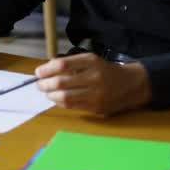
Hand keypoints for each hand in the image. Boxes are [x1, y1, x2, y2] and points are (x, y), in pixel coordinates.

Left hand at [34, 53, 151, 115]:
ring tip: (46, 92)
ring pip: (65, 97)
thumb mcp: (91, 60)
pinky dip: (60, 102)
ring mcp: (96, 95)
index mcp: (92, 62)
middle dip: (45, 84)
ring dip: (51, 95)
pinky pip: (72, 106)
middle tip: (39, 84)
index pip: (62, 65)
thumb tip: (46, 70)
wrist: (132, 85)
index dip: (46, 69)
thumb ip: (70, 63)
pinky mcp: (97, 108)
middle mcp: (94, 78)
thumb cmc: (106, 70)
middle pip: (61, 83)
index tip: (38, 72)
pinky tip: (57, 98)